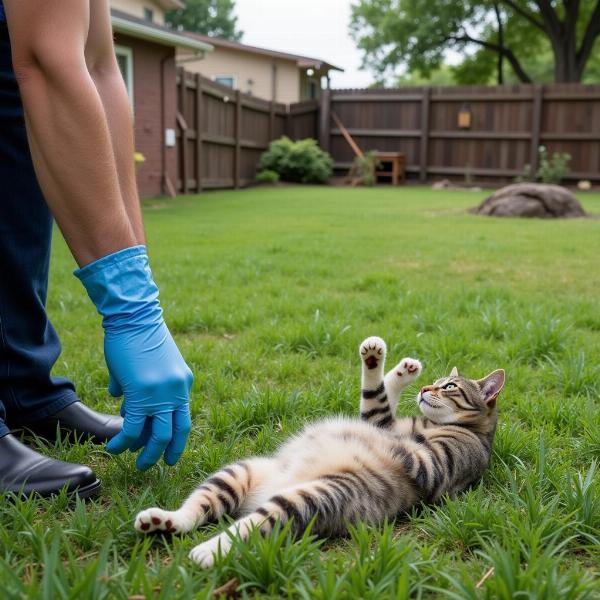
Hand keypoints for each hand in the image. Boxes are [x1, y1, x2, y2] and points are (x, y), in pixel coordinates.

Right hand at [75, 246, 192, 469]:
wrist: (134, 316)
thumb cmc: (138, 335)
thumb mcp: (149, 362)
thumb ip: (138, 383)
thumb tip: (119, 397)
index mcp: (183, 382)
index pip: (183, 417)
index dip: (175, 436)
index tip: (168, 448)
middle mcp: (178, 391)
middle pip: (177, 431)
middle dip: (167, 452)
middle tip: (157, 464)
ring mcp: (162, 394)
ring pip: (158, 436)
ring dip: (147, 454)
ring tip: (137, 464)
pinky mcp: (142, 394)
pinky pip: (133, 427)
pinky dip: (124, 441)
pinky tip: (114, 448)